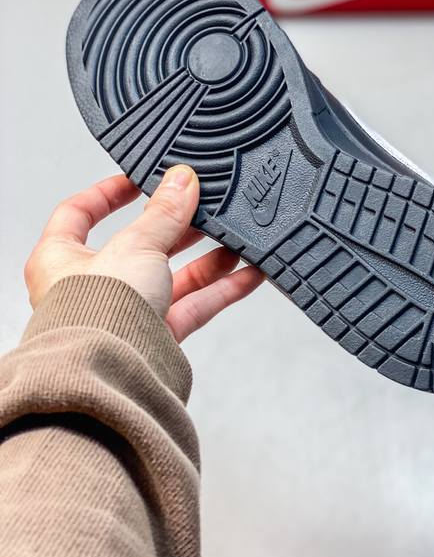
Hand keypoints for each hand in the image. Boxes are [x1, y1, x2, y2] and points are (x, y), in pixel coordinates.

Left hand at [24, 166, 263, 341]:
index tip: (140, 180)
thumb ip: (165, 213)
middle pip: (139, 244)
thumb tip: (182, 181)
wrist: (112, 375)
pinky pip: (193, 306)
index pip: (79, 212)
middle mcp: (91, 286)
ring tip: (235, 239)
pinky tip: (248, 274)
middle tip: (202, 207)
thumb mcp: (135, 245)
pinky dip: (221, 290)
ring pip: (172, 276)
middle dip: (175, 227)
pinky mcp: (155, 337)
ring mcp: (125, 312)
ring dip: (206, 258)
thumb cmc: (96, 314)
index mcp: (62, 257)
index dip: (108, 192)